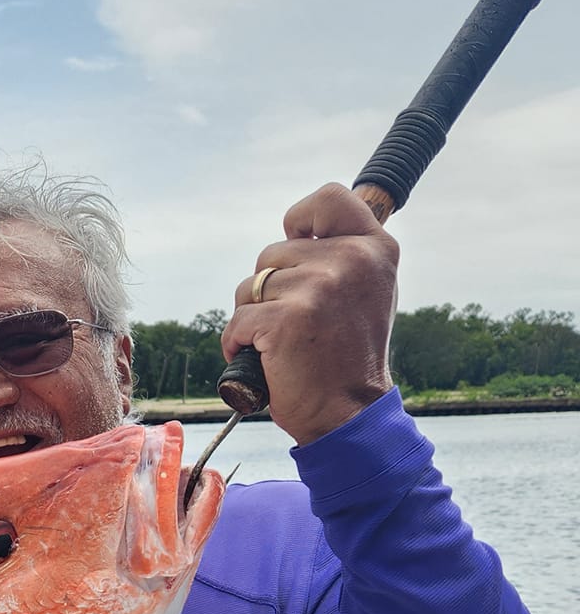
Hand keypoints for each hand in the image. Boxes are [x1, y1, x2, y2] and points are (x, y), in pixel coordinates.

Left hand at [221, 183, 397, 446]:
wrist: (348, 414)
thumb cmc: (347, 357)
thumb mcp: (366, 291)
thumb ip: (343, 254)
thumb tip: (303, 228)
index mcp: (375, 248)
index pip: (329, 198)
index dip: (300, 219)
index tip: (298, 244)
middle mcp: (352, 259)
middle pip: (273, 251)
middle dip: (268, 288)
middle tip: (295, 324)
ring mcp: (320, 286)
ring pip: (250, 286)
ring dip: (252, 318)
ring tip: (281, 344)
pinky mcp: (286, 317)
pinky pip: (237, 320)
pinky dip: (237, 344)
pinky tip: (262, 361)